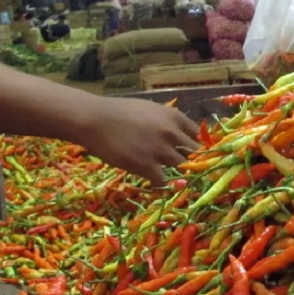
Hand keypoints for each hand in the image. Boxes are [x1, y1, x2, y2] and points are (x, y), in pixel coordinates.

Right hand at [76, 97, 199, 185]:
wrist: (95, 120)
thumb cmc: (119, 112)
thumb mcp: (149, 109)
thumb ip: (166, 122)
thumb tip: (178, 134)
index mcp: (174, 117)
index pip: (198, 134)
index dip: (197, 145)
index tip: (193, 153)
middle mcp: (172, 133)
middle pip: (194, 153)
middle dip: (191, 161)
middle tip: (184, 168)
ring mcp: (160, 150)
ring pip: (182, 168)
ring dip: (177, 173)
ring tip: (170, 176)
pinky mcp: (147, 166)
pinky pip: (164, 182)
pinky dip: (162, 185)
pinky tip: (155, 182)